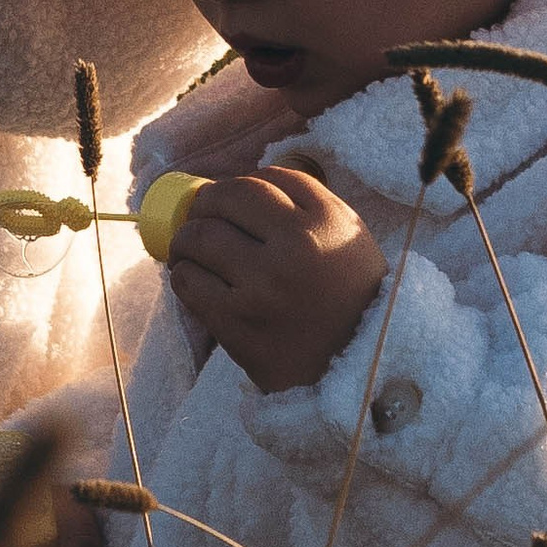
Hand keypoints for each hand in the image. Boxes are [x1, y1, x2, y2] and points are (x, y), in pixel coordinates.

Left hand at [167, 168, 387, 395]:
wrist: (363, 365)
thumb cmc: (351, 295)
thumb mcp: (347, 235)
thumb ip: (305, 202)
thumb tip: (239, 187)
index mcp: (325, 222)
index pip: (262, 181)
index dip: (235, 185)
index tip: (225, 199)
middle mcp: (294, 249)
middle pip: (224, 201)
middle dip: (202, 204)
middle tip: (199, 216)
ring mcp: (263, 288)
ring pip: (199, 239)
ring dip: (185, 238)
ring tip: (187, 248)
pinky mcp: (240, 326)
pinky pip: (190, 284)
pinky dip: (184, 274)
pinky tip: (192, 277)